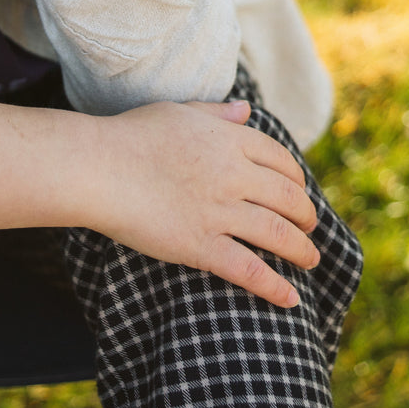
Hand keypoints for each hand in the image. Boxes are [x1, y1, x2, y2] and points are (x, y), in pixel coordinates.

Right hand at [89, 99, 318, 307]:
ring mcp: (218, 211)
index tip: (299, 191)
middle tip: (310, 228)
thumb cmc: (131, 136)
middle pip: (288, 197)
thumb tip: (246, 109)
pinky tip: (291, 298)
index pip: (279, 160)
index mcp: (227, 140)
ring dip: (301, 251)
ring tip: (310, 260)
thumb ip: (216, 113)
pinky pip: (250, 270)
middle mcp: (231, 174)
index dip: (296, 178)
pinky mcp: (201, 246)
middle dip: (306, 216)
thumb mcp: (178, 112)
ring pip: (278, 234)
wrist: (98, 166)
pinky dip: (275, 287)